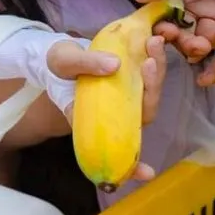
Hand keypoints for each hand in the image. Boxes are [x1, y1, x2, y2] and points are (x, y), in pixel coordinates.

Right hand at [46, 35, 167, 182]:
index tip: (147, 174)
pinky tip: (155, 40)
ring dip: (157, 69)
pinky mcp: (133, 79)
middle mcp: (116, 114)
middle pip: (144, 112)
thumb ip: (85, 64)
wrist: (62, 51)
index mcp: (95, 121)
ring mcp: (127, 97)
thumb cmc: (57, 65)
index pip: (116, 148)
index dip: (132, 165)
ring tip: (154, 42)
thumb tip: (115, 65)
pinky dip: (155, 59)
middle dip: (152, 88)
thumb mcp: (63, 61)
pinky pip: (150, 74)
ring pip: (150, 91)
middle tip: (149, 61)